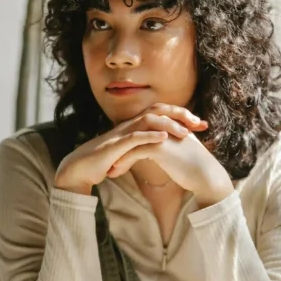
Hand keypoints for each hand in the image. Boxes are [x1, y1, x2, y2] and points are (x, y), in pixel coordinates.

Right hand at [53, 104, 207, 194]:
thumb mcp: (129, 151)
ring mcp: (121, 133)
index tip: (201, 124)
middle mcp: (129, 124)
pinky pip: (133, 137)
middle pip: (158, 110)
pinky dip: (149, 136)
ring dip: (168, 125)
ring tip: (186, 133)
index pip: (162, 114)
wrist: (79, 169)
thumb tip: (162, 146)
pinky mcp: (114, 146)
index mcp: (135, 125)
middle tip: (200, 123)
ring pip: (148, 120)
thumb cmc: (104, 161)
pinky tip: (163, 139)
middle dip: (181, 114)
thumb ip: (143, 146)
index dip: (182, 116)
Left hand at [107, 129, 233, 208]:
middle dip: (121, 149)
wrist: (206, 175)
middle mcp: (164, 127)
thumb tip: (167, 154)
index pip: (143, 131)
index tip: (120, 157)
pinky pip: (134, 152)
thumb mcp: (183, 151)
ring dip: (118, 156)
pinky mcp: (159, 147)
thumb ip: (174, 147)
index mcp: (169, 127)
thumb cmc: (196, 167)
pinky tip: (115, 172)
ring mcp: (161, 135)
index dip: (130, 144)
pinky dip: (123, 162)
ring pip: (132, 143)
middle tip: (109, 160)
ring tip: (110, 170)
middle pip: (135, 134)